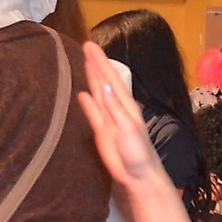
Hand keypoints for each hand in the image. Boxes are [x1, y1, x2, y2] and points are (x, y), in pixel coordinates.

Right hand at [77, 42, 165, 188]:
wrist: (139, 176)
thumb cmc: (138, 154)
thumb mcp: (128, 129)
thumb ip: (115, 109)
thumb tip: (105, 86)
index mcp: (126, 106)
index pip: (111, 79)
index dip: (101, 62)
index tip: (90, 45)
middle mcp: (118, 109)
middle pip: (105, 81)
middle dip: (96, 64)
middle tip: (86, 45)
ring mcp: (110, 120)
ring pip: (99, 93)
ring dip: (92, 78)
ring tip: (85, 62)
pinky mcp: (103, 132)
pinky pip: (93, 113)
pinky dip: (87, 103)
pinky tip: (82, 94)